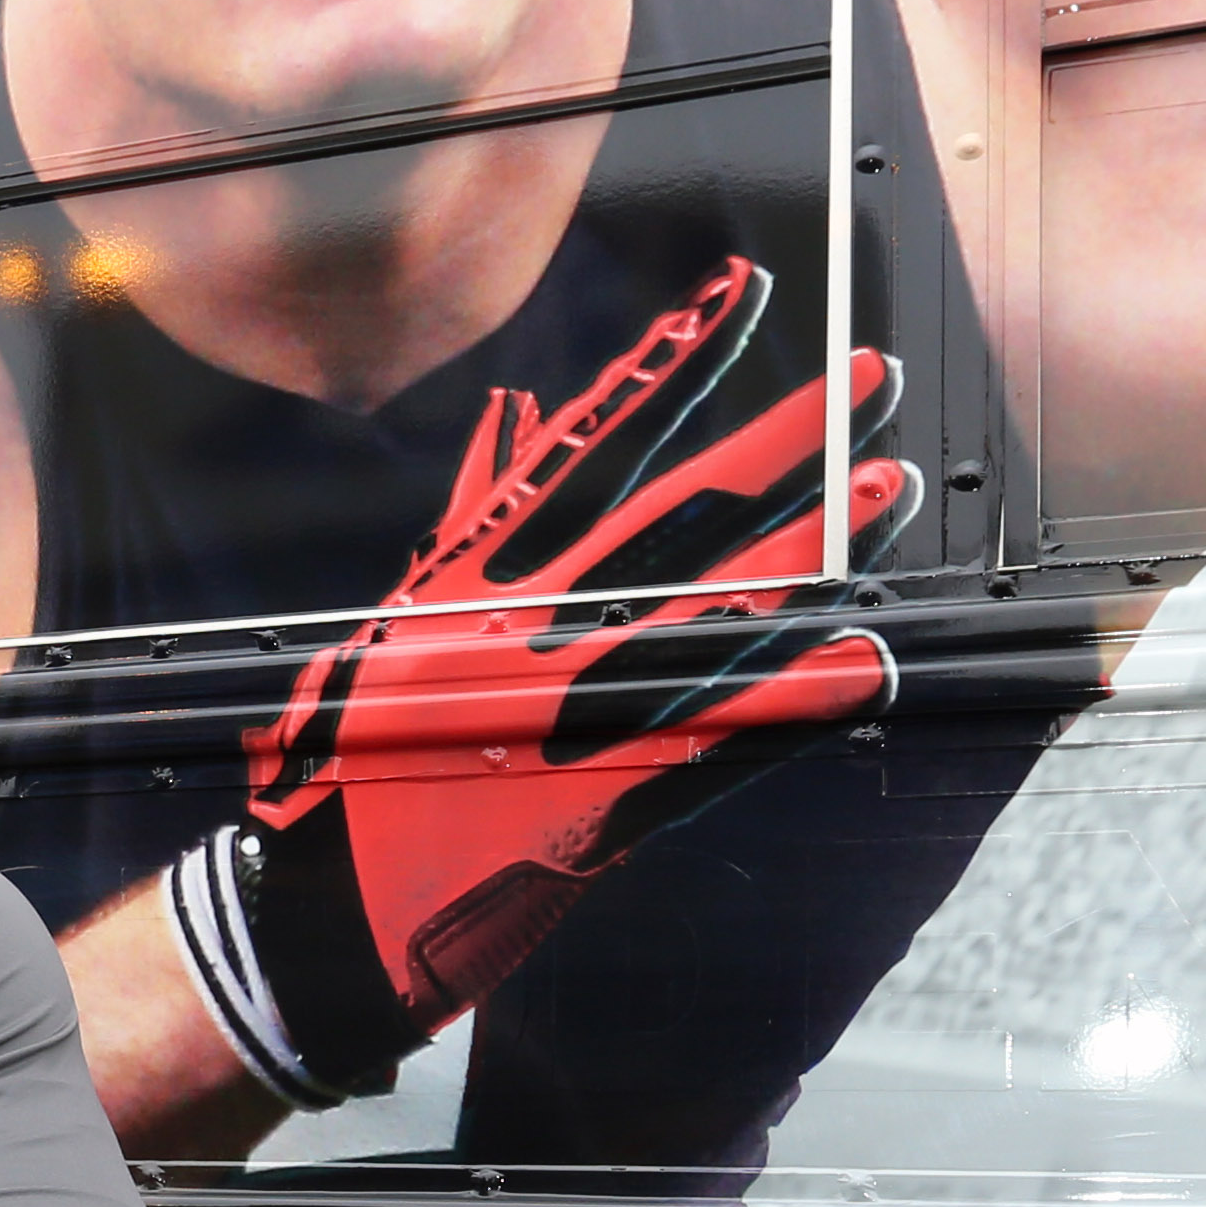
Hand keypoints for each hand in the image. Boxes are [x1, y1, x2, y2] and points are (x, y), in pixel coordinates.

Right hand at [160, 258, 919, 1105]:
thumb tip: (517, 414)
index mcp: (471, 580)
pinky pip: (722, 745)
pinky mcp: (597, 803)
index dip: (674, 363)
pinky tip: (871, 665)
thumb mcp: (396, 624)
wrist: (311, 914)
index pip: (593, 447)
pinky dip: (796, 706)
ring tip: (895, 487)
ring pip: (718, 609)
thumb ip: (470, 516)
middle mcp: (522, 629)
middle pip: (681, 511)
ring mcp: (561, 713)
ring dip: (818, 548)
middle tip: (873, 377)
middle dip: (786, 438)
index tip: (741, 292)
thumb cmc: (343, 774)